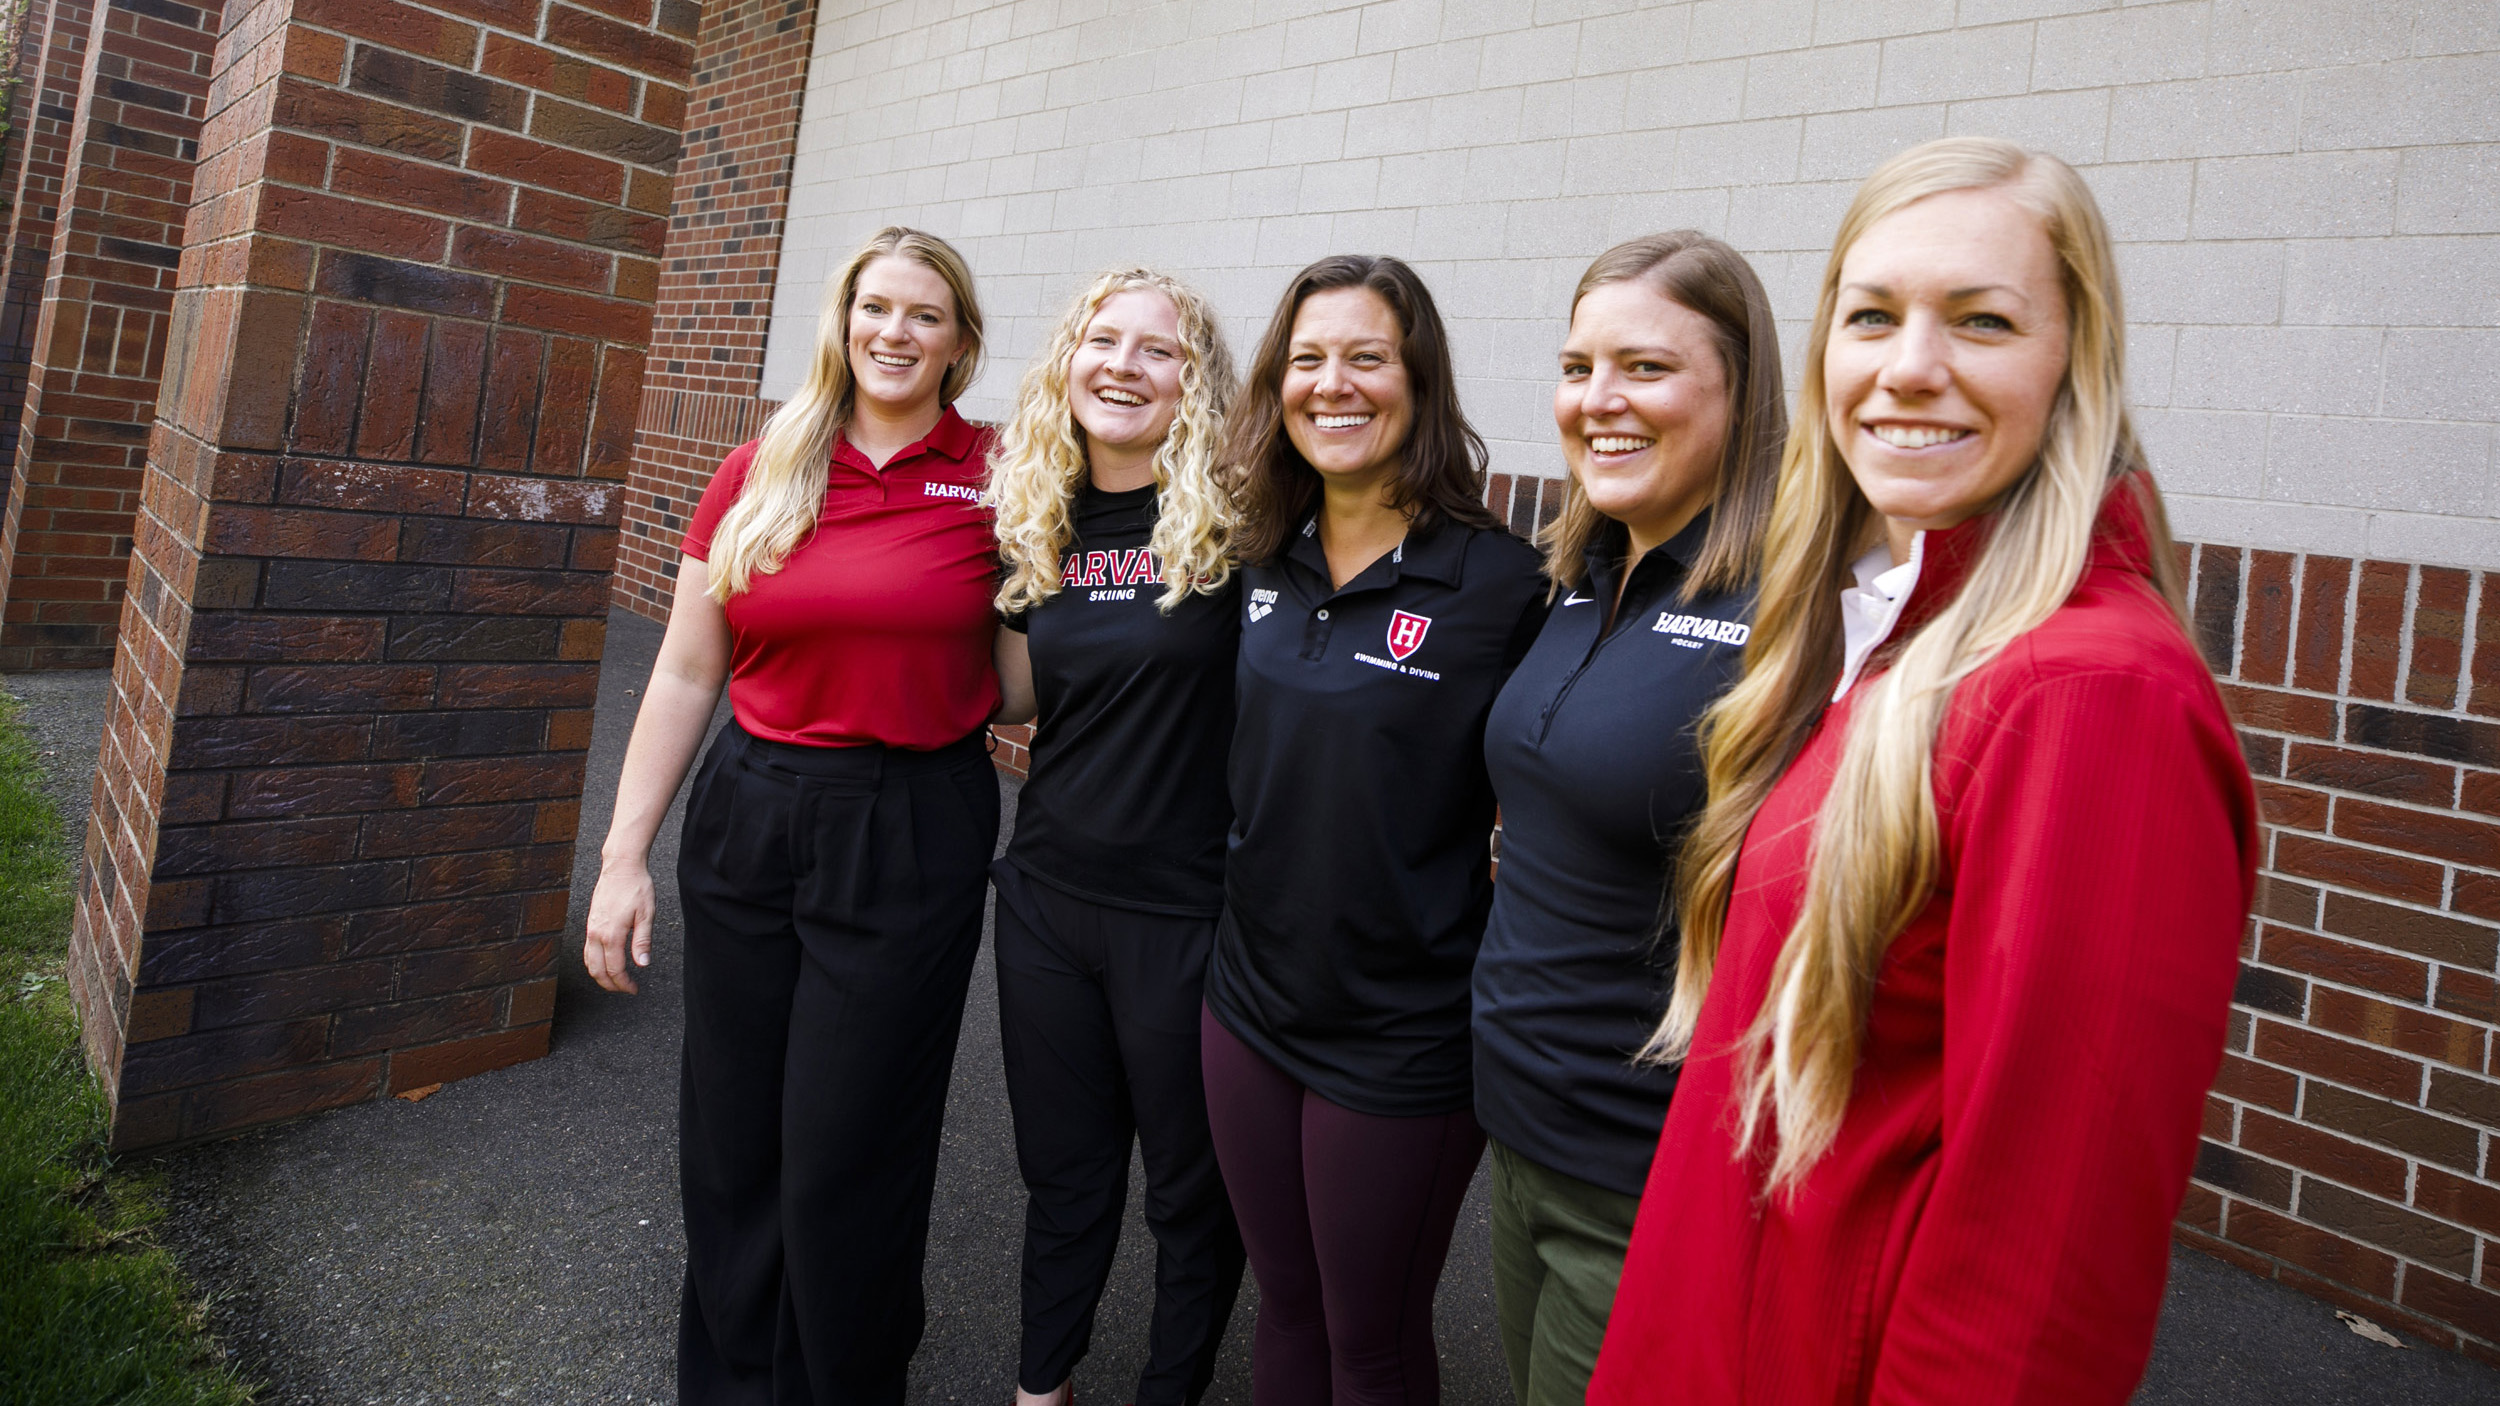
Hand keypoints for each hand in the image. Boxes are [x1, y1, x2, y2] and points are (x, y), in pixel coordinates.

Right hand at [584, 861, 655, 994]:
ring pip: (589, 962)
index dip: (624, 984)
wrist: (621, 867)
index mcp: (611, 934)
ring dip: (600, 976)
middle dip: (611, 985)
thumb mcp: (646, 915)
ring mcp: (590, 928)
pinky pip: (587, 950)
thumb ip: (643, 942)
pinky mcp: (590, 923)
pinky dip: (594, 963)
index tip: (634, 989)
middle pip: (597, 970)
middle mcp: (596, 934)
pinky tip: (605, 963)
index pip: (615, 969)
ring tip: (616, 981)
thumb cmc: (636, 887)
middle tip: (626, 989)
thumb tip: (643, 964)